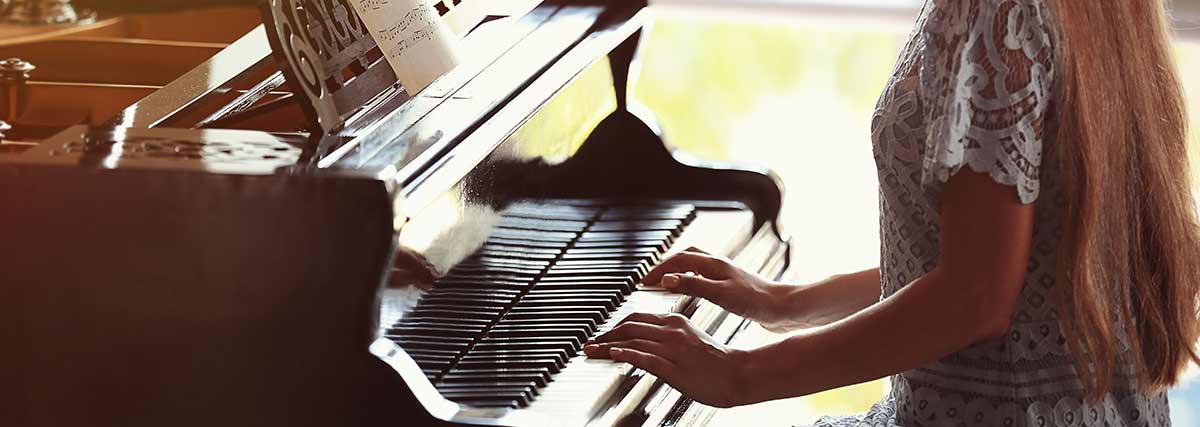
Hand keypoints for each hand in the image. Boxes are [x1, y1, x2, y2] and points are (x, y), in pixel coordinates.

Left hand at [583, 313, 748, 407]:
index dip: (615, 326)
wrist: (739, 373)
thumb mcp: (691, 339)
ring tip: (591, 351)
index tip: (603, 336)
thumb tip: (648, 341)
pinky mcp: (673, 367)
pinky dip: (626, 354)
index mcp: (675, 322)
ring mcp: (672, 349)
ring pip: (631, 341)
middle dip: (605, 335)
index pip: (636, 318)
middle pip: (628, 327)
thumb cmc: (717, 361)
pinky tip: (613, 355)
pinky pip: (645, 358)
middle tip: (590, 344)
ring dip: (607, 346)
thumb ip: (669, 336)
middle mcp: (671, 331)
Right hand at [644, 247, 790, 329]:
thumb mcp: (720, 295)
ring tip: (664, 283)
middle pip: (685, 257)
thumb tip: (666, 280)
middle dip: (665, 266)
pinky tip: (691, 292)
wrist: (783, 309)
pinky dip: (689, 280)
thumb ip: (692, 286)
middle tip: (649, 279)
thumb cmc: (756, 302)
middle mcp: (718, 265)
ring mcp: (725, 274)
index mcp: (713, 265)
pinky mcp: (731, 286)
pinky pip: (703, 277)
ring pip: (694, 265)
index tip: (642, 282)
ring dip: (677, 271)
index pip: (677, 260)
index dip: (658, 270)